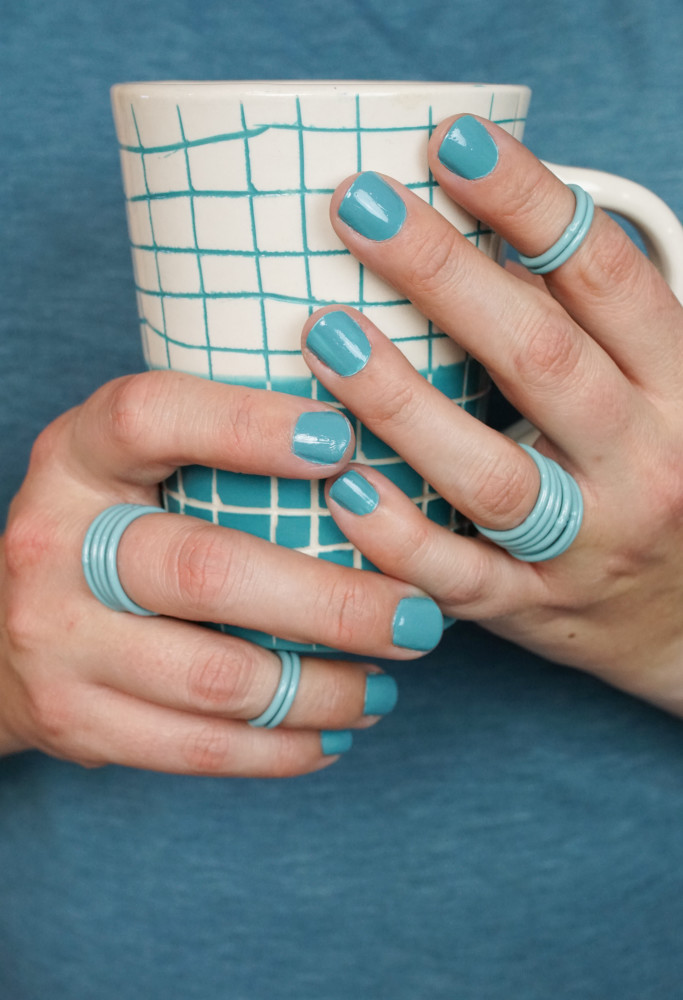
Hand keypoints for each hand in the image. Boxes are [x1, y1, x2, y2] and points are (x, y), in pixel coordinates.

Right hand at [0, 371, 439, 772]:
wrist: (2, 635)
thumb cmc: (112, 531)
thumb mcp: (138, 467)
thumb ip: (218, 450)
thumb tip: (374, 447)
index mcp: (78, 455)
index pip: (153, 418)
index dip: (247, 426)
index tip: (343, 442)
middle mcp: (54, 542)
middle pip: (207, 570)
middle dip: (335, 603)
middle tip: (420, 616)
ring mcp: (55, 639)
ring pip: (217, 678)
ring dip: (325, 688)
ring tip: (389, 683)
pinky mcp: (74, 720)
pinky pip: (198, 748)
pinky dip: (282, 748)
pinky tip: (334, 732)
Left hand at [301, 114, 682, 715]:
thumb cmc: (653, 477)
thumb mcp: (653, 393)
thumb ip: (582, 326)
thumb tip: (471, 225)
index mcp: (678, 387)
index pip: (606, 276)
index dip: (530, 200)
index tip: (450, 139)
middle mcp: (643, 462)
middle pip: (543, 358)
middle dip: (446, 275)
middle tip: (360, 206)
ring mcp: (588, 543)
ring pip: (494, 474)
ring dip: (404, 401)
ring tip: (325, 333)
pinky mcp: (534, 609)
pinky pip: (460, 578)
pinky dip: (397, 535)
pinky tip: (340, 485)